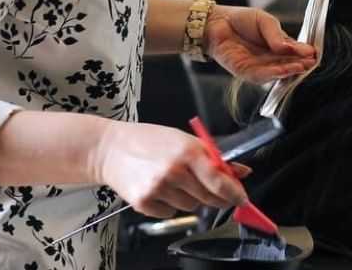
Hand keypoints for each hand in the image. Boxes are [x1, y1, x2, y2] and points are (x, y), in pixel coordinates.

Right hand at [92, 122, 247, 218]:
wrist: (110, 149)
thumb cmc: (147, 140)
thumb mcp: (182, 139)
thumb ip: (213, 156)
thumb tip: (241, 170)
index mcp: (187, 151)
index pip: (220, 181)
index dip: (235, 193)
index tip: (241, 198)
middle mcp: (174, 171)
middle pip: (209, 198)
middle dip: (213, 196)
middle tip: (204, 186)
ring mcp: (158, 188)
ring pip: (191, 207)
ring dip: (188, 198)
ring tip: (171, 179)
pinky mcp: (145, 202)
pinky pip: (171, 213)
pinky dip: (168, 204)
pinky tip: (158, 187)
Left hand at [205, 5, 316, 82]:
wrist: (217, 21)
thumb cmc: (241, 20)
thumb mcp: (264, 21)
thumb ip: (276, 34)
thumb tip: (288, 47)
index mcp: (277, 46)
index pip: (293, 52)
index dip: (303, 53)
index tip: (314, 53)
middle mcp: (269, 59)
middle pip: (288, 64)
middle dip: (300, 64)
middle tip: (311, 62)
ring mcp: (258, 67)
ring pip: (277, 72)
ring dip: (289, 70)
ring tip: (301, 66)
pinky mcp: (245, 72)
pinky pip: (261, 75)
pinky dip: (272, 74)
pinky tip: (282, 70)